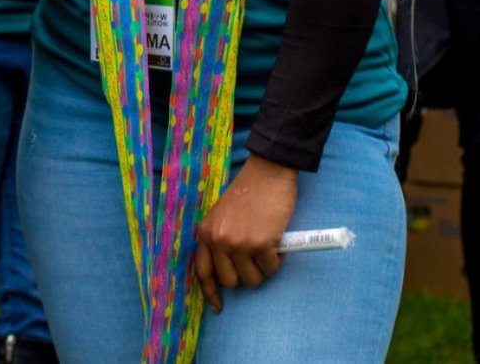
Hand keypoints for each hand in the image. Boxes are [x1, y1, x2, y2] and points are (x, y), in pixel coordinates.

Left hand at [193, 155, 297, 312]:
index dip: (210, 293)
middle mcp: (219, 240)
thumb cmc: (248, 193)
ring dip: (263, 268)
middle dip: (246, 275)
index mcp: (206, 232)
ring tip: (267, 245)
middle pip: (231, 282)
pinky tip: (276, 240)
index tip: (218, 307)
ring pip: (252, 279)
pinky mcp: (260, 243)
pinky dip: (277, 260)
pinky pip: (271, 268)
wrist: (268, 172)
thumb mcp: (223, 216)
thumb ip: (220, 240)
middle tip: (255, 258)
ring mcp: (239, 242)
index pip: (203, 272)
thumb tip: (228, 274)